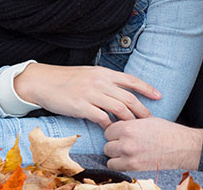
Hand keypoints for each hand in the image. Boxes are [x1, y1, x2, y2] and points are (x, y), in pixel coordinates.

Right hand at [14, 64, 160, 128]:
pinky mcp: (81, 106)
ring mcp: (91, 94)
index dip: (146, 88)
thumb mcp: (89, 73)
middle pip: (128, 97)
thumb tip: (119, 90)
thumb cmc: (66, 79)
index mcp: (103, 73)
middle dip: (142, 109)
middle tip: (149, 119)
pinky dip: (109, 125)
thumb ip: (105, 80)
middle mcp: (100, 82)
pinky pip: (102, 118)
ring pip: (119, 108)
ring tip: (134, 128)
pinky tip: (112, 130)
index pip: (131, 80)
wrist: (43, 81)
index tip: (158, 96)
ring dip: (129, 120)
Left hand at [103, 117, 202, 170]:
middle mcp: (126, 142)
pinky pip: (114, 166)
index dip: (114, 132)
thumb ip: (130, 122)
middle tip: (124, 142)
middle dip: (114, 143)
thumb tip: (117, 122)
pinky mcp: (133, 167)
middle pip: (107, 143)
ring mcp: (129, 156)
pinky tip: (128, 159)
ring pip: (109, 155)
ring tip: (126, 151)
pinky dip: (118, 164)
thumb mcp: (146, 119)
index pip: (108, 130)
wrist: (182, 146)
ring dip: (115, 154)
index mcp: (129, 127)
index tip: (121, 133)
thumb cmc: (166, 131)